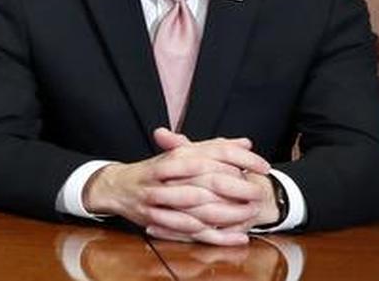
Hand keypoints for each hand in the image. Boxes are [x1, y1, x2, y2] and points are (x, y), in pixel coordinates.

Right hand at [82, 128, 271, 245]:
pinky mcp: (155, 219)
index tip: (262, 165)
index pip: (211, 152)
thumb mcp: (181, 153)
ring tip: (251, 213)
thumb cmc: (154, 171)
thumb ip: (213, 147)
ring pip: (198, 206)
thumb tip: (246, 142)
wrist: (115, 186)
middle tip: (259, 191)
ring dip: (228, 212)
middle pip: (207, 178)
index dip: (240, 158)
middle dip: (237, 187)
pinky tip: (237, 237)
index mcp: (174, 154)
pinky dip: (215, 235)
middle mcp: (165, 173)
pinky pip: (189, 229)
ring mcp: (158, 197)